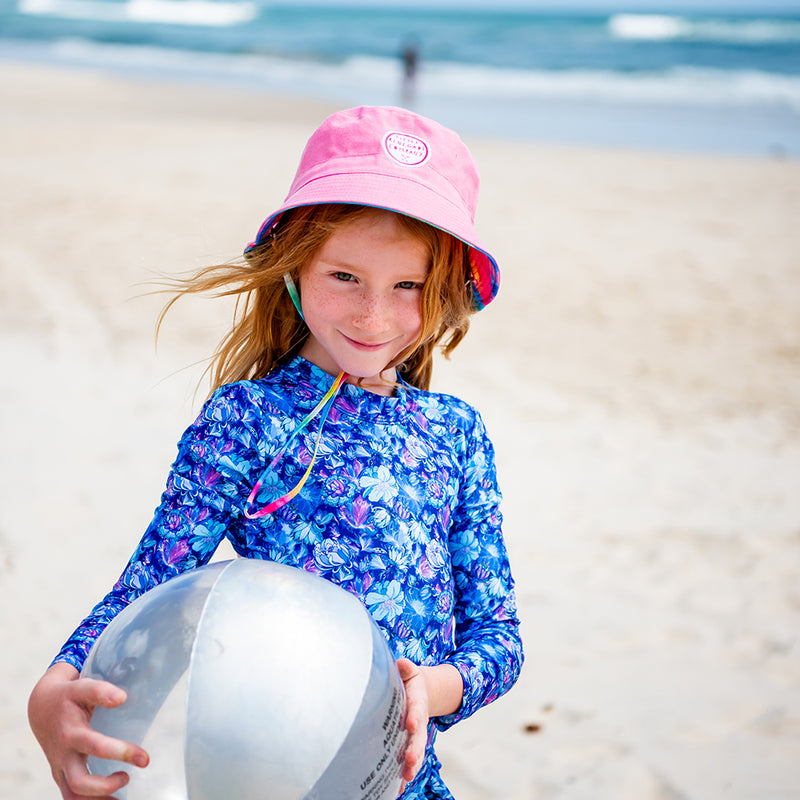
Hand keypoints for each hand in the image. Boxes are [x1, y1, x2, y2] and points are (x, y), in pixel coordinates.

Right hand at [28, 662, 149, 798]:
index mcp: (71, 733)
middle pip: (80, 782)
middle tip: (133, 772)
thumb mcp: (81, 687)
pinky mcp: (61, 775)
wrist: (40, 708)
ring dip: (99, 799)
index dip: (121, 751)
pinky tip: (113, 799)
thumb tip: (122, 698)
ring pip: (73, 795)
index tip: (143, 754)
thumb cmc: (67, 697)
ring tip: (124, 792)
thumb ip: (100, 690)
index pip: (95, 746)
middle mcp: (64, 755)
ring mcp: (61, 768)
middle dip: (107, 785)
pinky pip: (72, 797)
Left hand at [396, 658, 427, 792]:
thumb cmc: (410, 681)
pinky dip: (402, 774)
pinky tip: (396, 788)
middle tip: (410, 761)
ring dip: (411, 766)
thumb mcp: (410, 672)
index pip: (416, 708)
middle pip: (419, 737)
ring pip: (415, 752)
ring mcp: (415, 734)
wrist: (421, 692)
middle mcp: (418, 720)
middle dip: (415, 749)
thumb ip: (407, 669)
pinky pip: (406, 760)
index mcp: (418, 700)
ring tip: (405, 780)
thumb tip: (402, 664)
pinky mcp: (408, 743)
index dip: (414, 716)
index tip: (411, 725)